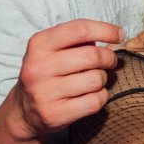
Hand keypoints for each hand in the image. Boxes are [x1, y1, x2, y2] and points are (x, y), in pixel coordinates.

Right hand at [6, 19, 123, 141]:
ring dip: (103, 79)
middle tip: (109, 62)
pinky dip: (101, 97)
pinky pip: (95, 101)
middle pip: (92, 56)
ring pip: (96, 80)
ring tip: (95, 80)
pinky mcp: (54, 114)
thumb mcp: (52, 49)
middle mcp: (38, 67)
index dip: (105, 30)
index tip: (119, 35)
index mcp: (39, 44)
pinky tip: (93, 94)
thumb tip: (112, 35)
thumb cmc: (47, 74)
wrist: (24, 111)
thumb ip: (78, 39)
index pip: (79, 29)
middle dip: (109, 58)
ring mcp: (45, 92)